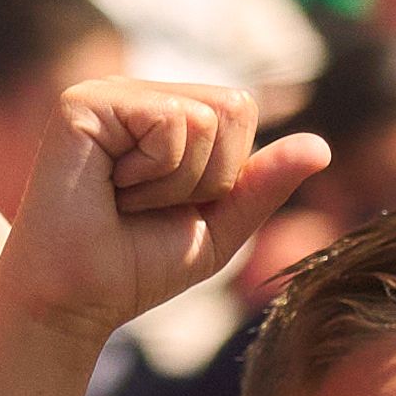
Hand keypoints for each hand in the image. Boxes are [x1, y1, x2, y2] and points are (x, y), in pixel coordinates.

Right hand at [2, 78, 325, 341]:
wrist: (72, 301)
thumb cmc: (133, 267)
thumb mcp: (219, 227)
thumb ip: (264, 184)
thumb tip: (323, 146)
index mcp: (163, 114)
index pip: (242, 110)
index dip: (223, 172)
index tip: (167, 205)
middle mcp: (135, 95)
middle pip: (232, 107)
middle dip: (205, 175)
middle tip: (144, 203)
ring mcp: (107, 94)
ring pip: (203, 117)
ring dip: (174, 181)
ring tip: (123, 199)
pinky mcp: (82, 103)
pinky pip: (169, 122)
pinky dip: (151, 173)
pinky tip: (107, 188)